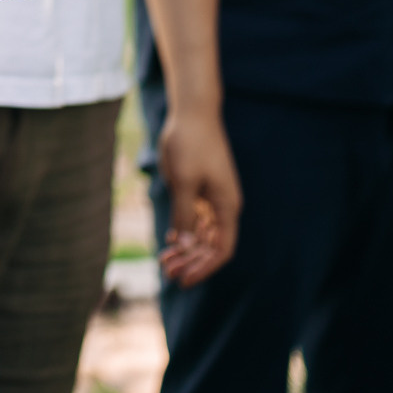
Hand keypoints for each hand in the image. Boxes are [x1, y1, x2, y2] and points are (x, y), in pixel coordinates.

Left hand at [157, 108, 240, 287]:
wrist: (192, 113)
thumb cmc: (190, 143)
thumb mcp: (184, 180)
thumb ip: (185, 213)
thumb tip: (186, 245)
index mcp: (226, 206)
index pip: (221, 249)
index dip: (204, 268)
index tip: (183, 280)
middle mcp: (224, 206)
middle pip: (212, 245)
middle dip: (192, 262)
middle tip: (167, 273)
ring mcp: (213, 198)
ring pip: (203, 234)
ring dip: (187, 249)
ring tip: (165, 261)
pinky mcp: (202, 190)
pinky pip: (197, 219)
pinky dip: (185, 232)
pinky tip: (170, 241)